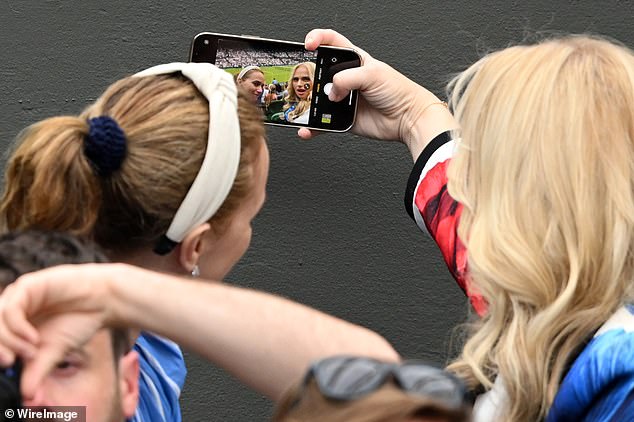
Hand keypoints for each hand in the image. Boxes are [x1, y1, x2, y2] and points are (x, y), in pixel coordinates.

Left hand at [0, 264, 119, 397]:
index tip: (9, 365)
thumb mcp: (55, 350)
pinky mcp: (29, 285)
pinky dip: (17, 327)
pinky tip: (34, 337)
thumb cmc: (79, 320)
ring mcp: (19, 296)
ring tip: (32, 350)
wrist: (103, 301)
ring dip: (10, 340)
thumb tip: (26, 395)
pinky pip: (11, 308)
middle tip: (12, 361)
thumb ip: (37, 369)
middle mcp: (13, 307)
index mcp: (15, 322)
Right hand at [300, 29, 456, 158]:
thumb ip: (346, 78)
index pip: (331, 42)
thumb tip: (330, 91)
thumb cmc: (398, 91)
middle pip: (320, 73)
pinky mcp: (343, 118)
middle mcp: (347, 79)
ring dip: (310, 104)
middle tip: (309, 83)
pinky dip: (314, 127)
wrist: (407, 118)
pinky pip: (323, 123)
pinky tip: (308, 128)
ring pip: (319, 99)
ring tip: (307, 108)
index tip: (308, 45)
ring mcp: (344, 99)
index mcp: (354, 60)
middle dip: (311, 77)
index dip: (317, 39)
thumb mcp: (372, 74)